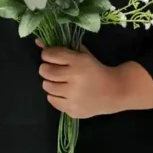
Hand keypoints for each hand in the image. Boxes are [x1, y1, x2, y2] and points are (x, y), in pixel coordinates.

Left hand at [37, 49, 152, 118]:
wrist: (114, 91)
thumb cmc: (96, 70)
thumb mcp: (82, 55)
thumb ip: (62, 48)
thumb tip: (38, 42)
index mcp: (79, 62)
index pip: (50, 55)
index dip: (47, 54)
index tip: (50, 56)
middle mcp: (74, 79)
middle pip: (45, 71)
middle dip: (46, 68)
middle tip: (53, 70)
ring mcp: (73, 97)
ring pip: (47, 86)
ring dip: (50, 82)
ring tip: (60, 82)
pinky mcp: (72, 110)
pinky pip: (52, 100)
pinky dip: (55, 95)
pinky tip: (65, 93)